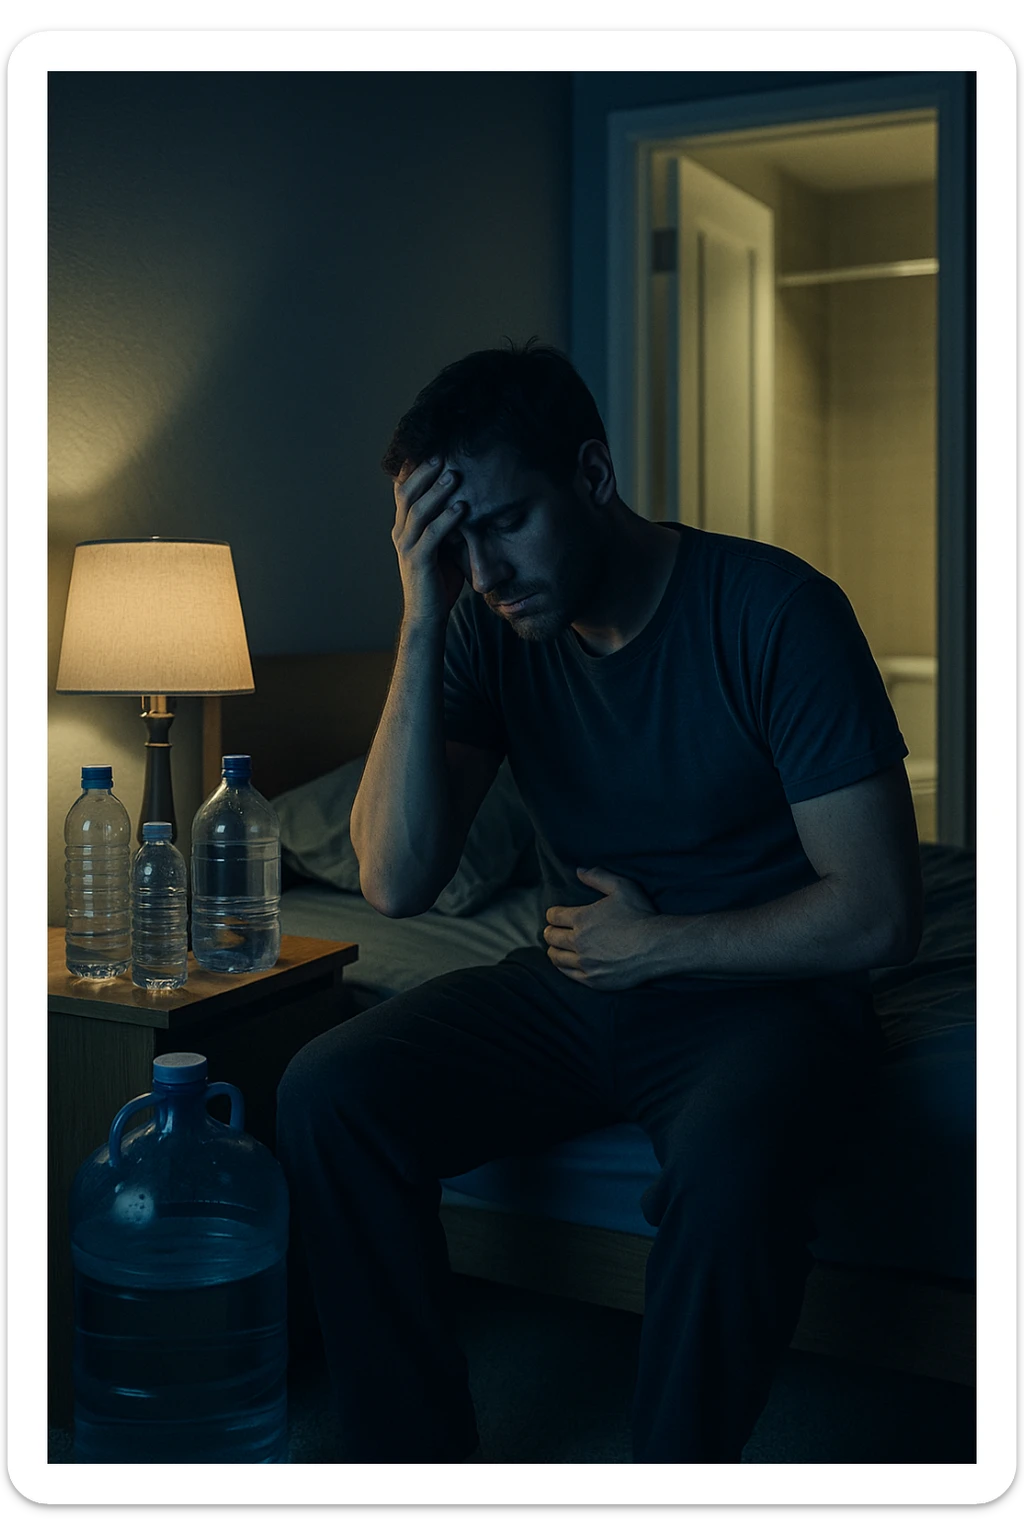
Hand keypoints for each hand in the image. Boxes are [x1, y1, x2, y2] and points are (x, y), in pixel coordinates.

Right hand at [392, 458, 466, 626]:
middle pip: (407, 494)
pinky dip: (447, 519)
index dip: (413, 469)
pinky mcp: (418, 562)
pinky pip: (432, 535)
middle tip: (442, 453)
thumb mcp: (441, 546)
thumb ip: (445, 524)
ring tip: (454, 474)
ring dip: (437, 491)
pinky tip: (462, 507)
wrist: (427, 616)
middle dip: (424, 472)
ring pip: (418, 511)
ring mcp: (407, 547)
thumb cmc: (438, 581)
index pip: (403, 490)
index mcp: (403, 527)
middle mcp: (400, 533)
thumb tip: (464, 499)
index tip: (431, 448)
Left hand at [544, 867, 660, 989]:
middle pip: (551, 937)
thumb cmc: (640, 915)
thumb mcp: (622, 887)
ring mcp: (585, 962)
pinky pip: (569, 974)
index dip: (552, 914)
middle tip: (551, 931)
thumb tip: (579, 871)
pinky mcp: (593, 979)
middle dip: (550, 932)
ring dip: (553, 950)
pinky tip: (565, 964)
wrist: (657, 947)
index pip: (554, 916)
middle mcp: (578, 941)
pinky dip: (563, 967)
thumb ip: (598, 877)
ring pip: (557, 957)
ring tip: (555, 948)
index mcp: (582, 919)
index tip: (554, 915)